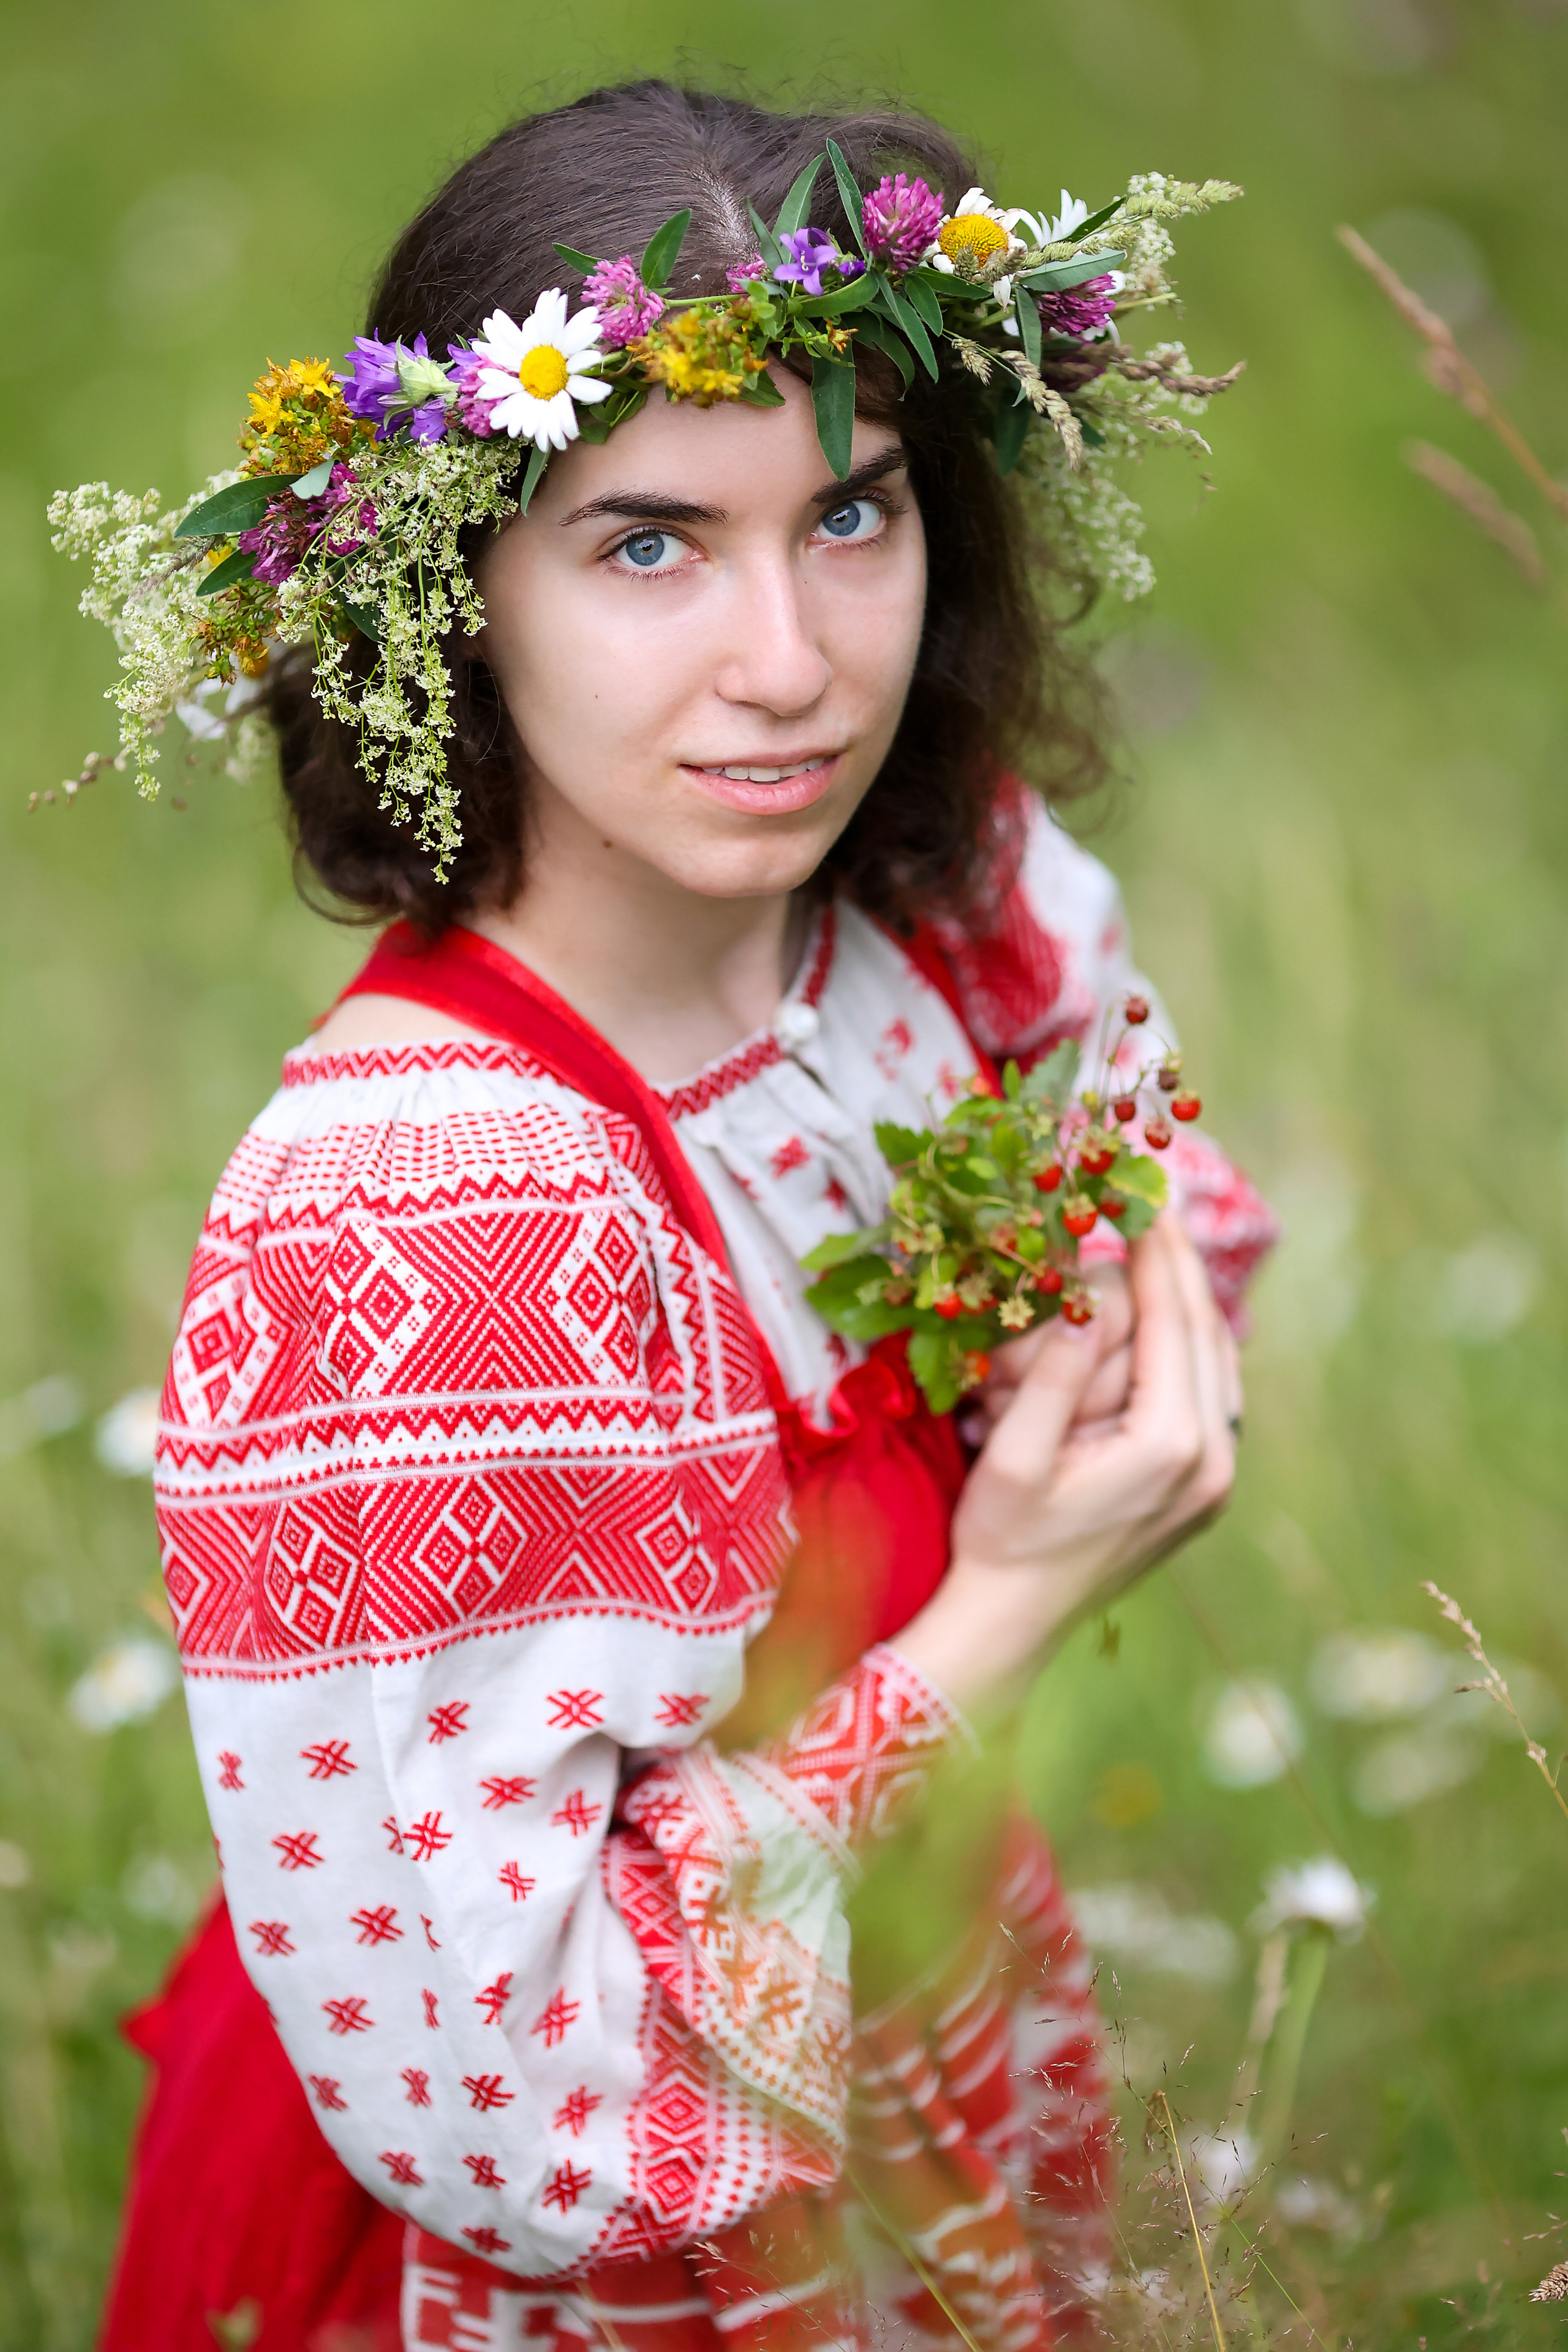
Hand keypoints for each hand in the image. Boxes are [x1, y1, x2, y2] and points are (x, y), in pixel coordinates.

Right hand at [893, 1216, 1239, 1712]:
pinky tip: (1171, 1323)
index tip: (1146, 1198)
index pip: (1175, 1323)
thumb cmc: (1002, 1541)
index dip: (1160, 1254)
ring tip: (1163, 1251)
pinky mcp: (1203, 1491)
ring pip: (1220, 1365)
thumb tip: (1087, 1303)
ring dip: (1192, 1306)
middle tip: (1157, 1208)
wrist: (1016, 1624)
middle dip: (1181, 1268)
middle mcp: (1211, 1462)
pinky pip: (1213, 1398)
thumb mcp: (1013, 1457)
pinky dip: (1195, 1351)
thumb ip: (1055, 1378)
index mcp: (1169, 1447)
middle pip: (1208, 1336)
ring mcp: (1214, 1481)